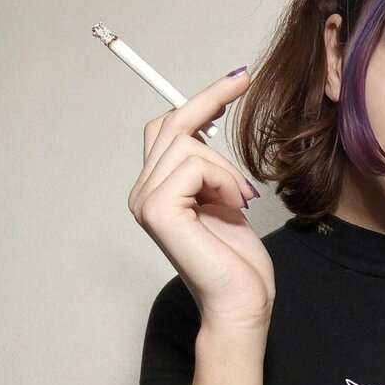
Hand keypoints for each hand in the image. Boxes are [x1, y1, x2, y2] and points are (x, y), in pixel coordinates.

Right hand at [127, 69, 274, 333]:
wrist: (241, 302)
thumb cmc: (238, 262)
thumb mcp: (226, 198)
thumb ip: (208, 166)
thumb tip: (208, 121)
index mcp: (156, 189)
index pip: (165, 128)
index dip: (197, 101)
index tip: (234, 81)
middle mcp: (142, 192)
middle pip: (172, 124)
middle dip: (210, 104)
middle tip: (242, 82)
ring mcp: (146, 200)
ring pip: (188, 143)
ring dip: (225, 166)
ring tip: (240, 198)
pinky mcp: (158, 210)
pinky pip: (193, 163)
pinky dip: (222, 178)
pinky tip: (234, 204)